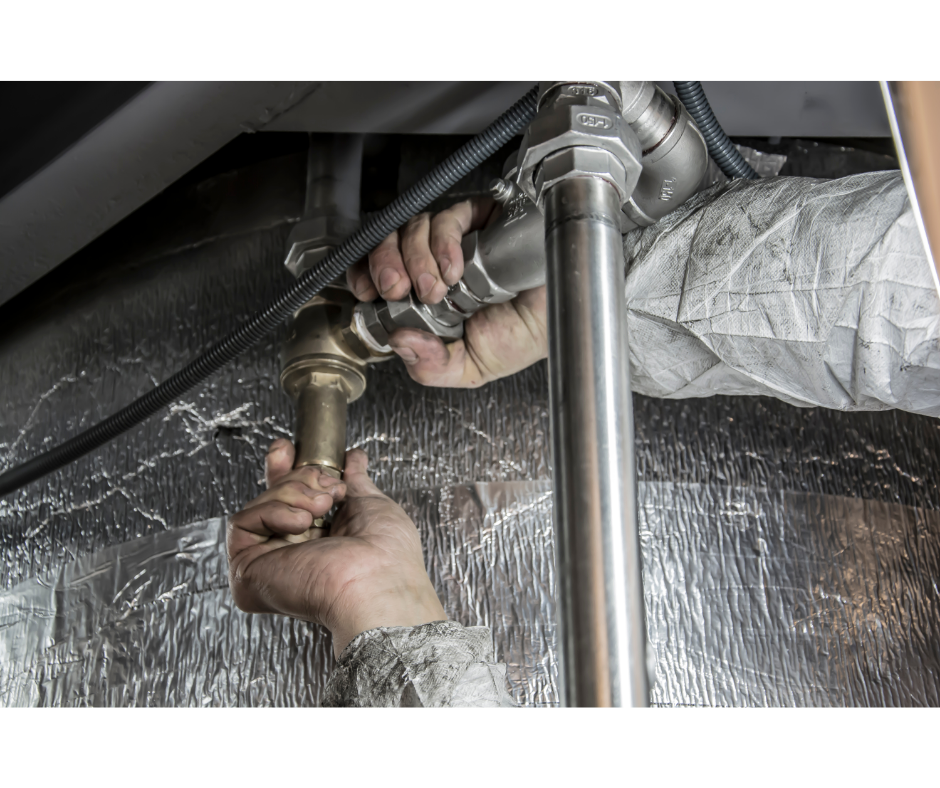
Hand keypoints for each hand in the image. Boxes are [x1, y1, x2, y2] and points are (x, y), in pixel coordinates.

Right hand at [227, 440, 445, 655]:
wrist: (379, 582)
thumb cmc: (387, 556)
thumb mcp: (371, 505)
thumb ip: (355, 481)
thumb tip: (354, 458)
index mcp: (319, 543)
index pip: (289, 501)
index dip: (286, 470)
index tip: (290, 449)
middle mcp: (291, 555)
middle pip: (272, 497)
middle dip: (297, 477)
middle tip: (325, 485)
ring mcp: (268, 564)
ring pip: (259, 505)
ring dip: (293, 494)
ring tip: (321, 509)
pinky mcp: (248, 572)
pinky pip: (242, 523)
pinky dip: (272, 512)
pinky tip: (300, 522)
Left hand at [346, 196, 548, 387]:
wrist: (569, 316)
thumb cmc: (527, 335)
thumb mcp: (471, 367)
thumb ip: (433, 366)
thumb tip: (400, 343)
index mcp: (426, 296)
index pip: (381, 273)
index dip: (366, 274)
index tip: (367, 291)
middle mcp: (436, 264)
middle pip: (389, 243)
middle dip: (384, 264)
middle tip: (397, 288)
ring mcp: (457, 240)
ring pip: (413, 227)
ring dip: (416, 257)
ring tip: (436, 287)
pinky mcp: (480, 218)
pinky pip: (449, 217)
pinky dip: (444, 242)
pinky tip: (456, 267)